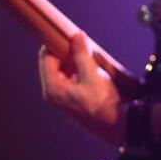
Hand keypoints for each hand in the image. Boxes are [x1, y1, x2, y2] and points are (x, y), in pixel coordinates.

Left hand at [38, 31, 124, 145]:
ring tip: (87, 53)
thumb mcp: (92, 75)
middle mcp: (54, 93)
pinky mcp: (73, 100)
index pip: (46, 58)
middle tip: (79, 42)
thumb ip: (81, 54)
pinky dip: (78, 70)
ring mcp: (63, 98)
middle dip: (65, 52)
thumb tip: (76, 36)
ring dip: (73, 60)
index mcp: (53, 87)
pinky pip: (70, 79)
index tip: (66, 33)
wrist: (114, 126)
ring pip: (63, 72)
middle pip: (53, 65)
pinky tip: (90, 67)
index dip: (54, 43)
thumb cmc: (102, 103)